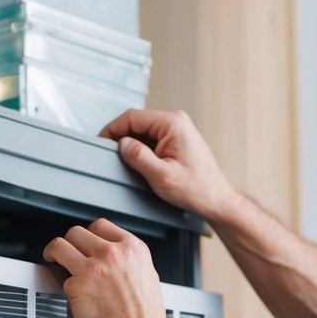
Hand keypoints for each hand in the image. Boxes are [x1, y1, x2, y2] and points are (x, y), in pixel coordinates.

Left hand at [42, 218, 170, 317]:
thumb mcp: (147, 278)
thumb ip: (129, 263)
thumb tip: (115, 260)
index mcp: (132, 249)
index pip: (101, 226)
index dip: (89, 234)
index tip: (84, 242)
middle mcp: (112, 254)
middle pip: (77, 232)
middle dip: (71, 243)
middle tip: (68, 253)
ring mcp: (93, 268)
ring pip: (60, 245)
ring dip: (54, 252)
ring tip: (53, 259)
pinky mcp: (76, 285)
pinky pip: (60, 277)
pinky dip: (62, 283)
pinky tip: (67, 289)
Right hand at [100, 109, 235, 223]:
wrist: (216, 199)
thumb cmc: (196, 189)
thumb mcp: (161, 176)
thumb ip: (138, 157)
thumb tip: (121, 144)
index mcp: (172, 123)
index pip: (132, 117)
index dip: (112, 129)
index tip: (100, 143)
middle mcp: (176, 121)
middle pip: (136, 123)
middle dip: (122, 139)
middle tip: (110, 157)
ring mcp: (177, 129)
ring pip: (143, 132)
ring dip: (132, 146)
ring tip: (128, 165)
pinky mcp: (176, 140)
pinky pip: (151, 140)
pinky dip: (141, 151)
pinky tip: (140, 166)